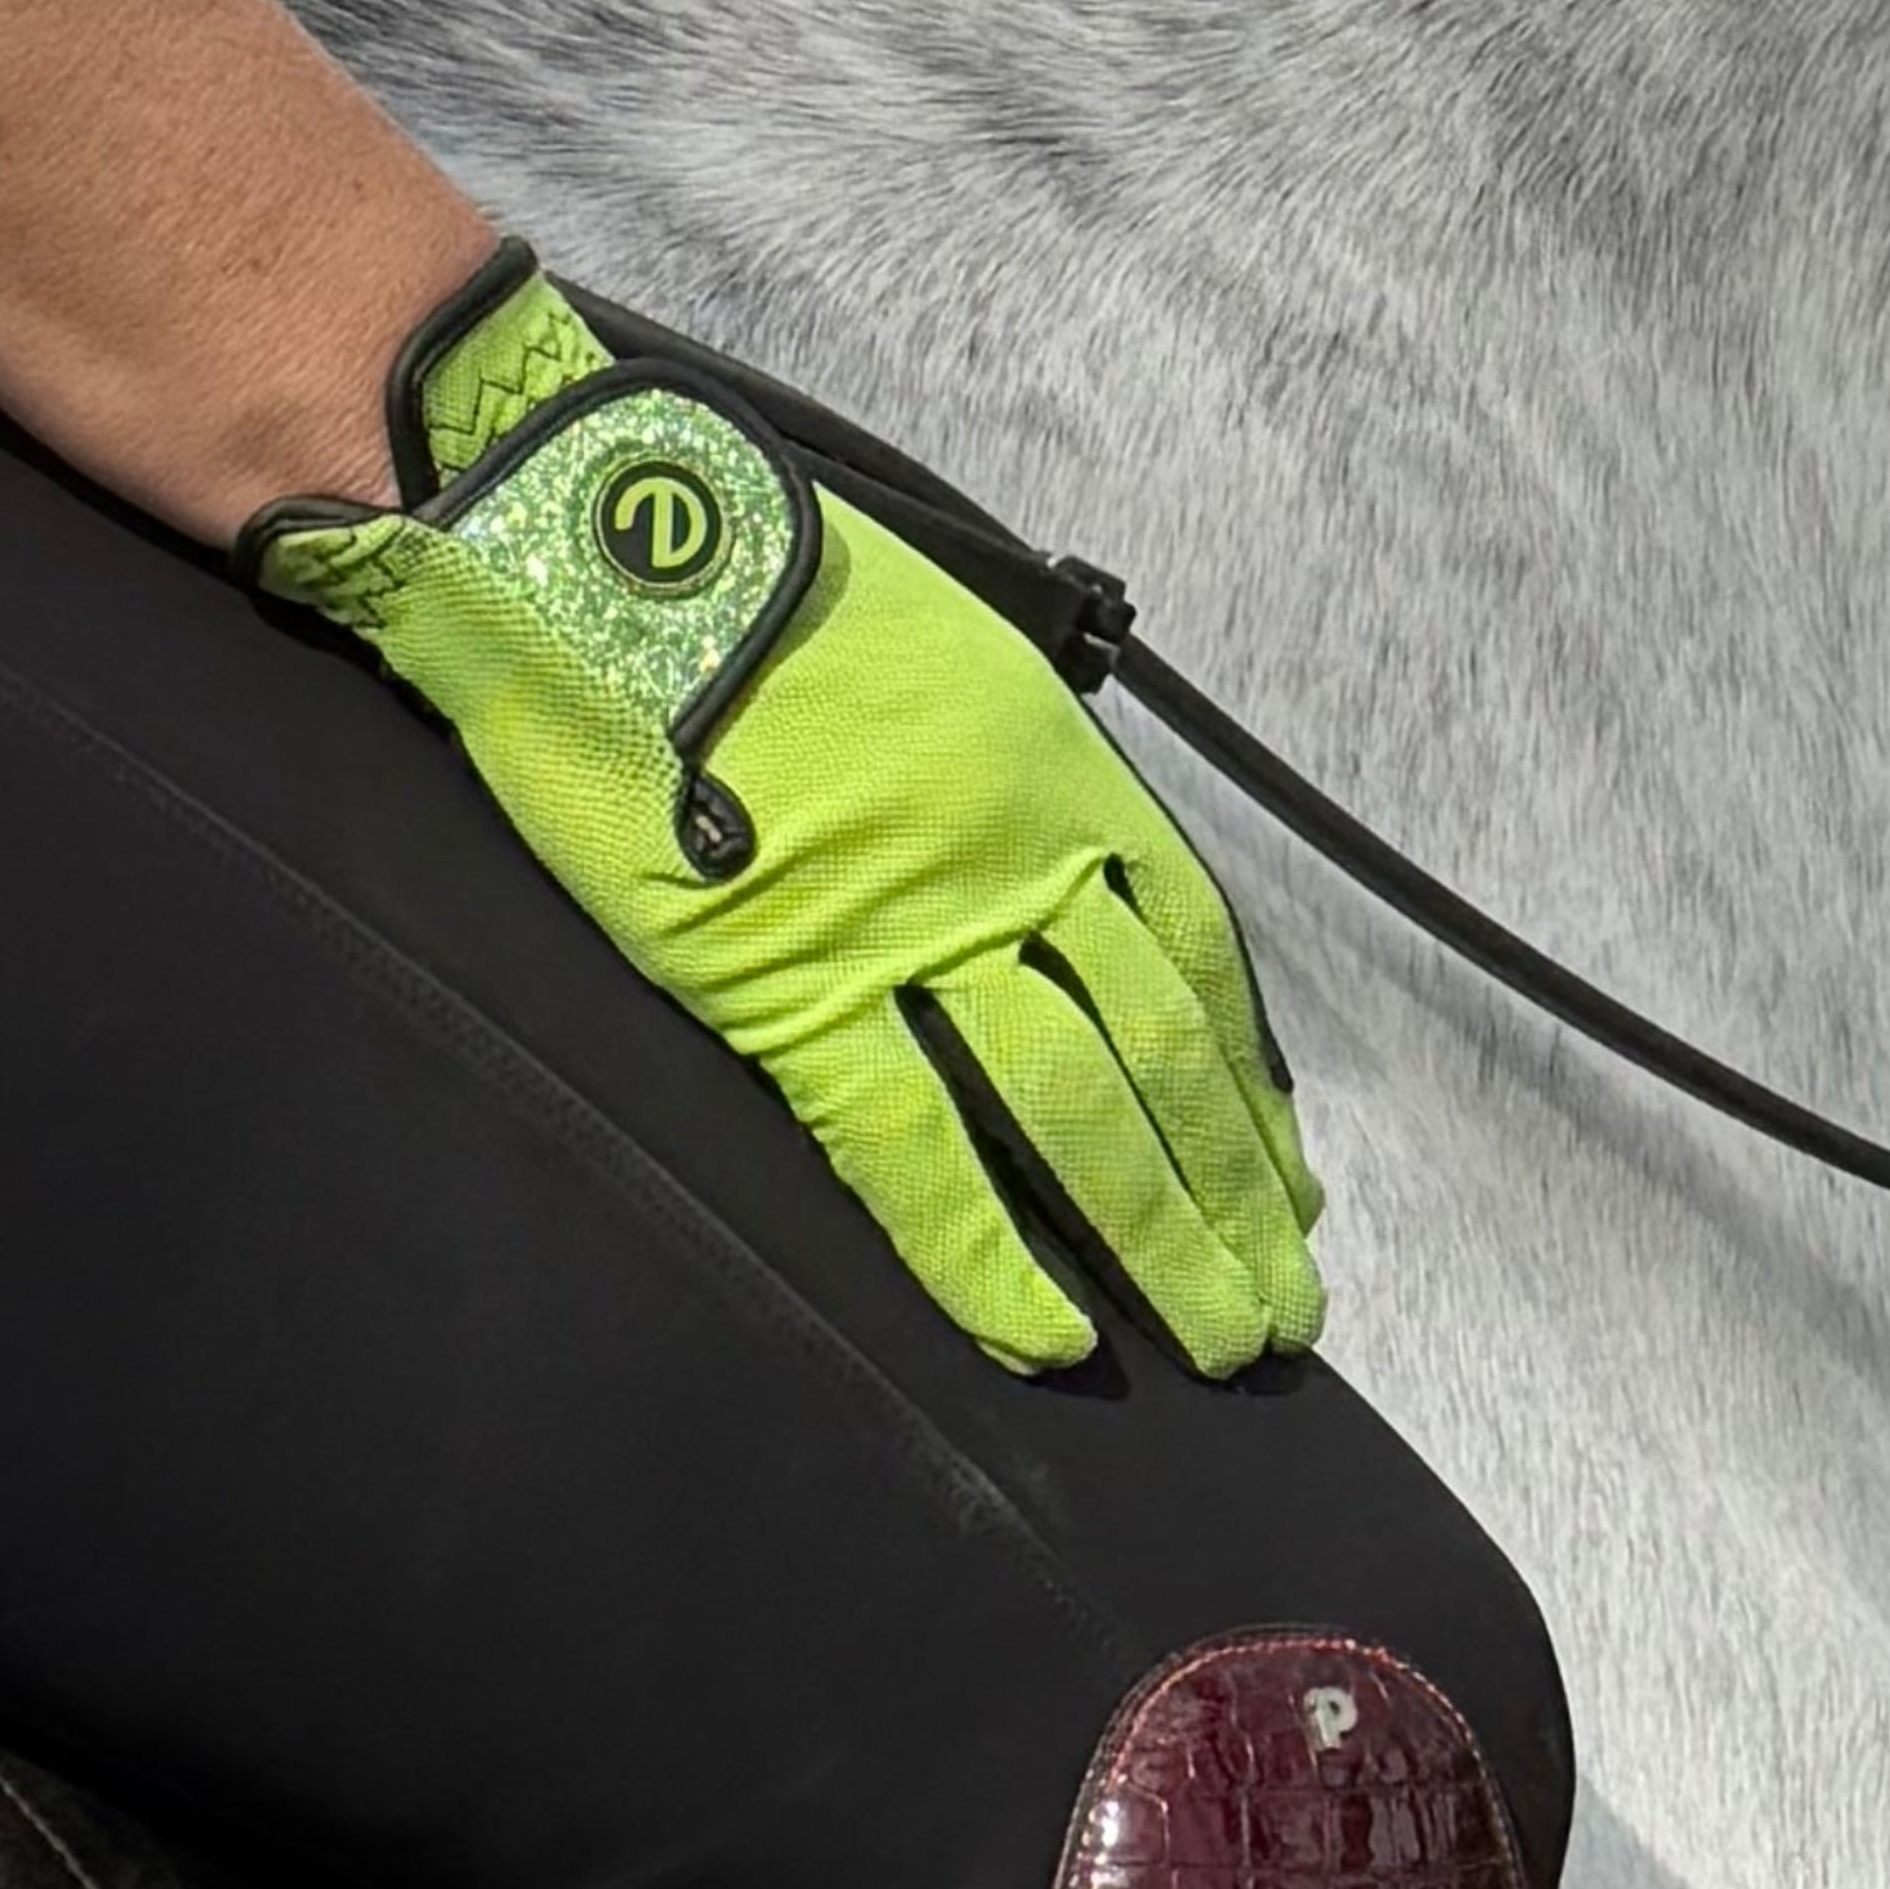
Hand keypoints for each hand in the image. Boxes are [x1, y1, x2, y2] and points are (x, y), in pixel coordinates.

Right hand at [239, 244, 1325, 1376]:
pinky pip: (911, 1151)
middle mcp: (1018, 857)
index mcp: (1056, 771)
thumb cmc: (750, 574)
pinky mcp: (792, 989)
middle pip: (1164, 1053)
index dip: (1248, 1077)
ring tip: (1220, 1343)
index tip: (1285, 1171)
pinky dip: (985, 1258)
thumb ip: (1004, 761)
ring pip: (1078, 1113)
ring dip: (1161, 1240)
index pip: (1198, 951)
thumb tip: (1029, 852)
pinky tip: (1048, 1340)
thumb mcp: (938, 645)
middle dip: (1236, 1194)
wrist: (604, 545)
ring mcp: (916, 930)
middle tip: (1284, 1305)